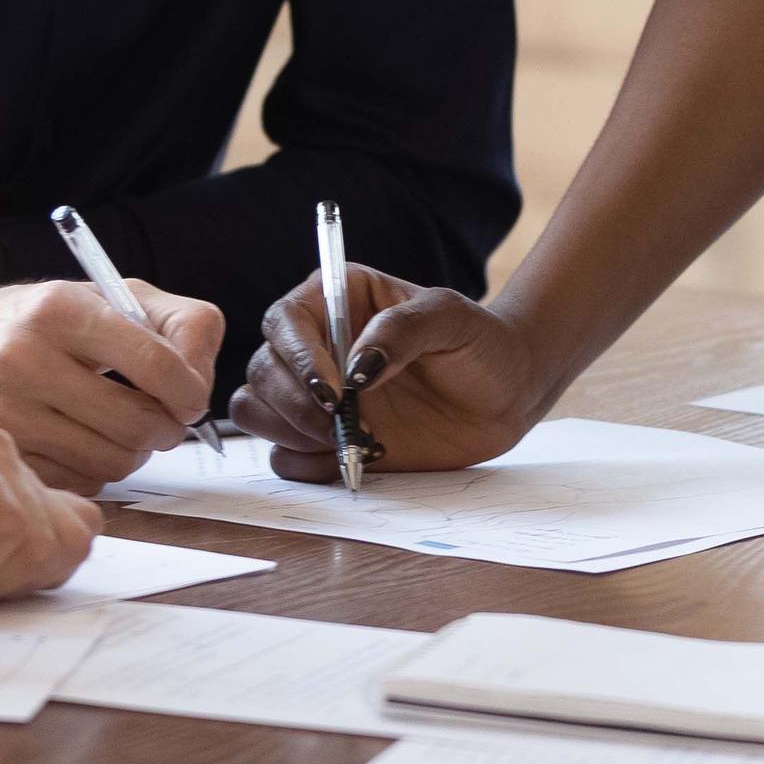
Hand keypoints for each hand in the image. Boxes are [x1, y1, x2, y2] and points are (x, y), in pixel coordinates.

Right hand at [0, 279, 223, 493]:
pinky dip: (93, 471)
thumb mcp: (104, 297)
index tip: (191, 399)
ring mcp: (3, 412)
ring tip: (111, 426)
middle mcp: (24, 359)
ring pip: (113, 461)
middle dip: (164, 427)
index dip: (190, 389)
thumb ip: (173, 323)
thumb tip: (201, 381)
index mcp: (61, 309)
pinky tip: (76, 442)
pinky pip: (79, 484)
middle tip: (158, 418)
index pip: (155, 362)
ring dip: (130, 452)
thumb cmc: (37, 322)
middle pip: (138, 423)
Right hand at [231, 264, 546, 477]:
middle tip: (342, 423)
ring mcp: (317, 396)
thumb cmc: (480, 343)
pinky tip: (354, 457)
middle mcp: (316, 347)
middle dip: (293, 403)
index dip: (297, 357)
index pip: (285, 321)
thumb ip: (401, 331)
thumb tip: (356, 368)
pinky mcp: (325, 440)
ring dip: (292, 433)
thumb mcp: (450, 319)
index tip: (334, 389)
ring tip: (349, 440)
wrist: (505, 394)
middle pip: (262, 371)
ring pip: (258, 412)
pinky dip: (308, 463)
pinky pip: (285, 457)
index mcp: (337, 300)